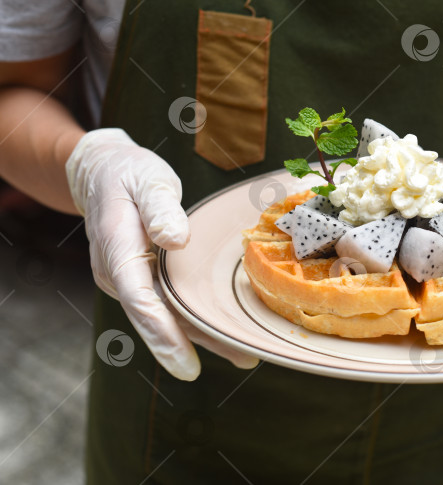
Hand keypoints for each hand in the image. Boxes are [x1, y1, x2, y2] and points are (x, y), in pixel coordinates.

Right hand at [66, 128, 258, 379]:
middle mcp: (120, 275)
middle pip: (158, 318)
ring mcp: (130, 280)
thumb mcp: (148, 181)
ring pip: (166, 316)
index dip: (164, 335)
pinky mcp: (143, 280)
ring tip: (246, 355)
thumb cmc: (128, 175)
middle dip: (196, 346)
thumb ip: (159, 209)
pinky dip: (195, 321)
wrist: (101, 173)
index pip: (140, 301)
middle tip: (244, 359)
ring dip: (203, 338)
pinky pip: (169, 304)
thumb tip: (174, 239)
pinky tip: (226, 331)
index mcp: (118, 251)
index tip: (187, 364)